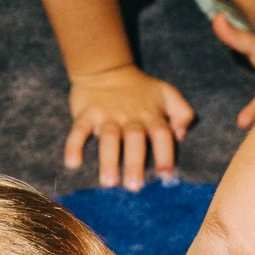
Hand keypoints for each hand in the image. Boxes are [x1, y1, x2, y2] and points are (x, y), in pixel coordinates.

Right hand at [66, 67, 196, 189]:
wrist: (106, 68)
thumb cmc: (140, 90)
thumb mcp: (167, 93)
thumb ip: (182, 112)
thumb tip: (181, 134)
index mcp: (151, 115)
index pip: (161, 135)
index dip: (165, 154)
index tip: (166, 176)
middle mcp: (130, 117)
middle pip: (134, 139)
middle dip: (134, 162)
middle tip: (134, 186)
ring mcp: (107, 115)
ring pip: (108, 138)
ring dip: (108, 160)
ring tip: (108, 182)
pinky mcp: (86, 113)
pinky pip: (79, 129)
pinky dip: (74, 145)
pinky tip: (72, 163)